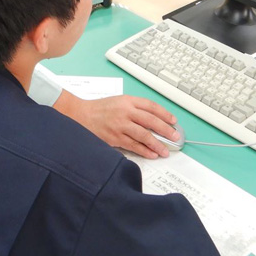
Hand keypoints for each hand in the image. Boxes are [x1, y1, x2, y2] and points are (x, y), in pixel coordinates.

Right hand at [53, 91, 178, 158]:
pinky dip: (144, 150)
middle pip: (151, 121)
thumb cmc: (100, 109)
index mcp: (127, 101)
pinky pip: (134, 145)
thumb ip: (135, 108)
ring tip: (165, 150)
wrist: (81, 115)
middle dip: (166, 130)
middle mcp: (125, 112)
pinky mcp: (115, 138)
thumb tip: (154, 120)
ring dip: (157, 144)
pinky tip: (152, 154)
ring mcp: (120, 125)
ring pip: (144, 135)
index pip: (151, 106)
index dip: (164, 114)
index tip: (173, 121)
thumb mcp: (119, 101)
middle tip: (175, 137)